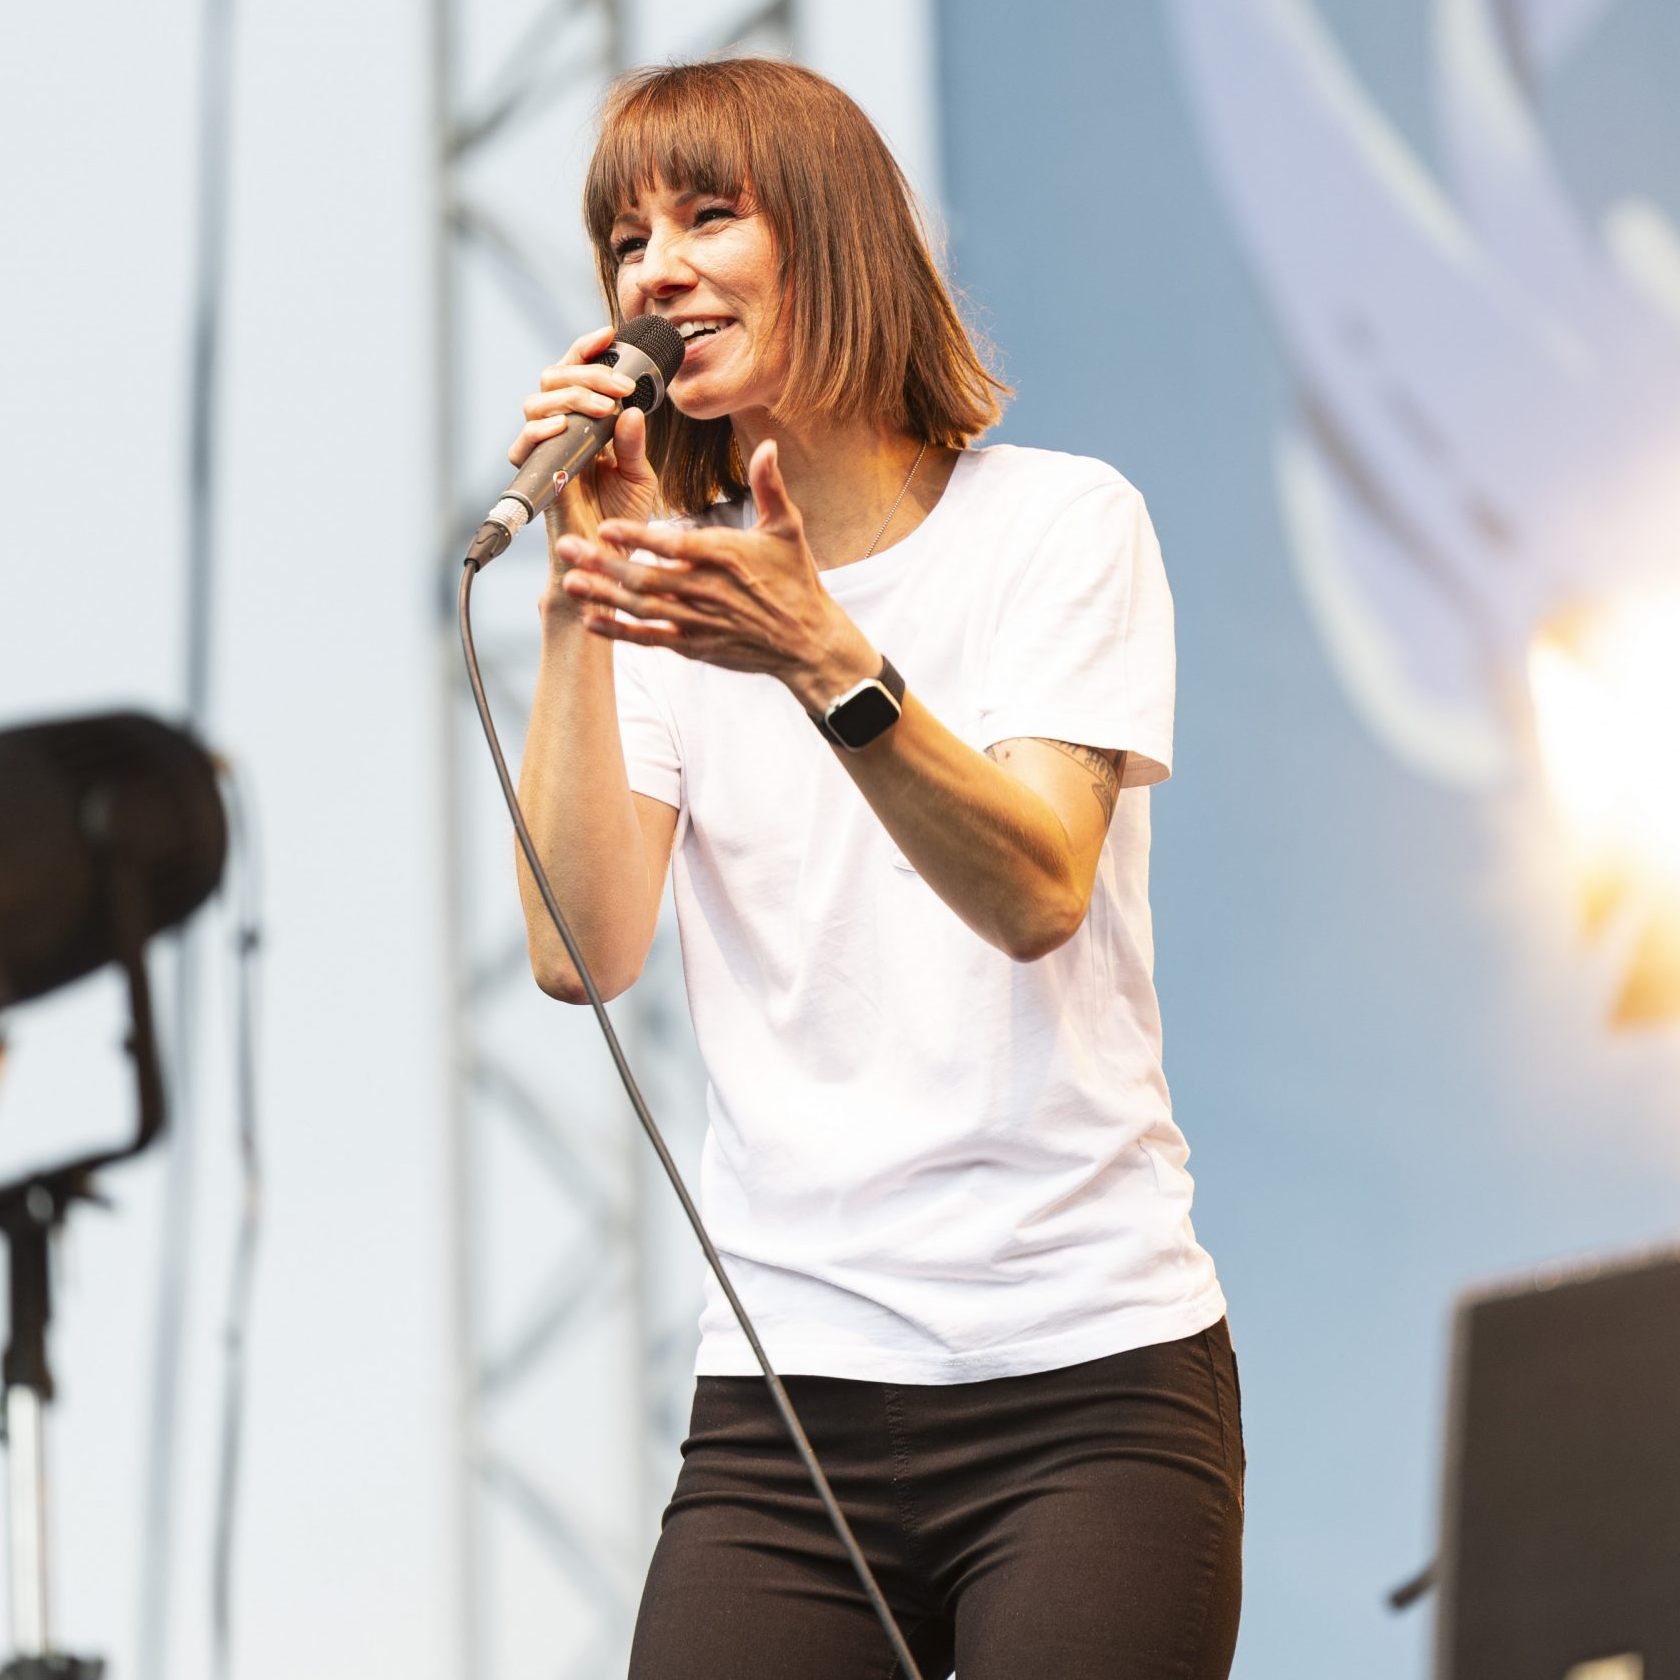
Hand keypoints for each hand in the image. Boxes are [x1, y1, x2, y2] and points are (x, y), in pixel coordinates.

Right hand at [508, 325, 660, 557]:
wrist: (607, 560)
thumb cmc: (620, 519)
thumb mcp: (639, 475)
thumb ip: (634, 443)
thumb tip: (633, 409)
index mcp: (584, 424)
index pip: (575, 373)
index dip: (586, 349)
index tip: (609, 334)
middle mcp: (561, 432)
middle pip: (552, 378)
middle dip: (586, 372)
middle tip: (620, 386)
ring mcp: (545, 452)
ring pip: (536, 404)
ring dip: (571, 396)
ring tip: (604, 408)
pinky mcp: (535, 476)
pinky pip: (522, 445)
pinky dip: (542, 430)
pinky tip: (567, 426)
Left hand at [554, 439, 876, 706]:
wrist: (807, 642)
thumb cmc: (796, 580)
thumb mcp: (788, 529)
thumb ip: (770, 486)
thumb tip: (767, 444)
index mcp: (727, 557)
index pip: (676, 546)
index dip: (639, 538)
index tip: (606, 527)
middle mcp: (709, 592)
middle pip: (648, 578)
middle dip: (604, 564)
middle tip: (567, 548)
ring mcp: (699, 622)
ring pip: (642, 609)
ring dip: (603, 596)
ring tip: (568, 582)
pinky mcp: (695, 645)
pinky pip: (651, 639)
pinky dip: (620, 632)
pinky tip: (591, 621)